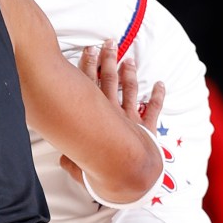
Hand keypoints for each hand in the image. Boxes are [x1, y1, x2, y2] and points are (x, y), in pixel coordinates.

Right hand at [60, 40, 165, 183]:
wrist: (133, 177)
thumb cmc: (106, 173)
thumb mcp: (82, 167)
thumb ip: (71, 161)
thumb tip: (62, 158)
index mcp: (96, 117)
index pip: (89, 85)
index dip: (88, 66)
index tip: (88, 50)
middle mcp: (113, 113)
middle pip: (109, 81)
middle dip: (109, 61)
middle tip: (110, 44)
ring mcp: (131, 119)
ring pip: (130, 90)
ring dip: (129, 73)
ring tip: (128, 58)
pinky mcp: (148, 129)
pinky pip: (154, 109)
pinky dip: (158, 96)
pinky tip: (160, 83)